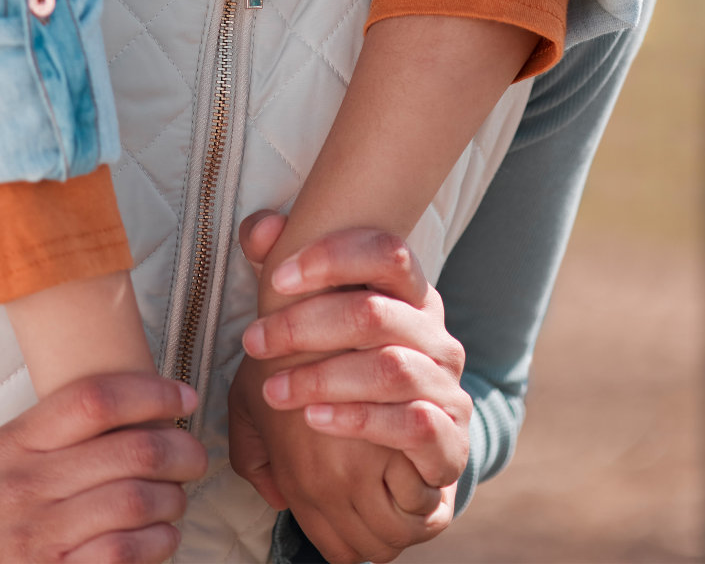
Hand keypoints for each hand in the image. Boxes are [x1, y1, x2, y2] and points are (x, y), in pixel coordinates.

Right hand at [0, 371, 206, 563]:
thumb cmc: (3, 508)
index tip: (184, 397)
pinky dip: (159, 540)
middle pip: (128, 451)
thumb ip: (65, 429)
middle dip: (179, 449)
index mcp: (16, 440)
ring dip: (173, 497)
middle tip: (194, 455)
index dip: (150, 393)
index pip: (93, 398)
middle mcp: (24, 484)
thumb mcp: (14, 455)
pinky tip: (164, 533)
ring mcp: (38, 535)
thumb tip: (148, 398)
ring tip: (177, 496)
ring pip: (135, 501)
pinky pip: (126, 551)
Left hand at [227, 213, 470, 562]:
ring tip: (274, 391)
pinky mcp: (450, 443)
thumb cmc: (338, 383)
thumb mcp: (303, 329)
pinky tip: (315, 418)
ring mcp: (449, 390)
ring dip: (321, 377)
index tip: (276, 279)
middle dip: (304, 325)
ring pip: (390, 368)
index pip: (385, 253)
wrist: (379, 477)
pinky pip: (411, 422)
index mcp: (410, 297)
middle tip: (254, 342)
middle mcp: (437, 337)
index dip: (332, 258)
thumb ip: (283, 275)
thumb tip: (260, 228)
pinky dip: (356, 418)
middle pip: (375, 312)